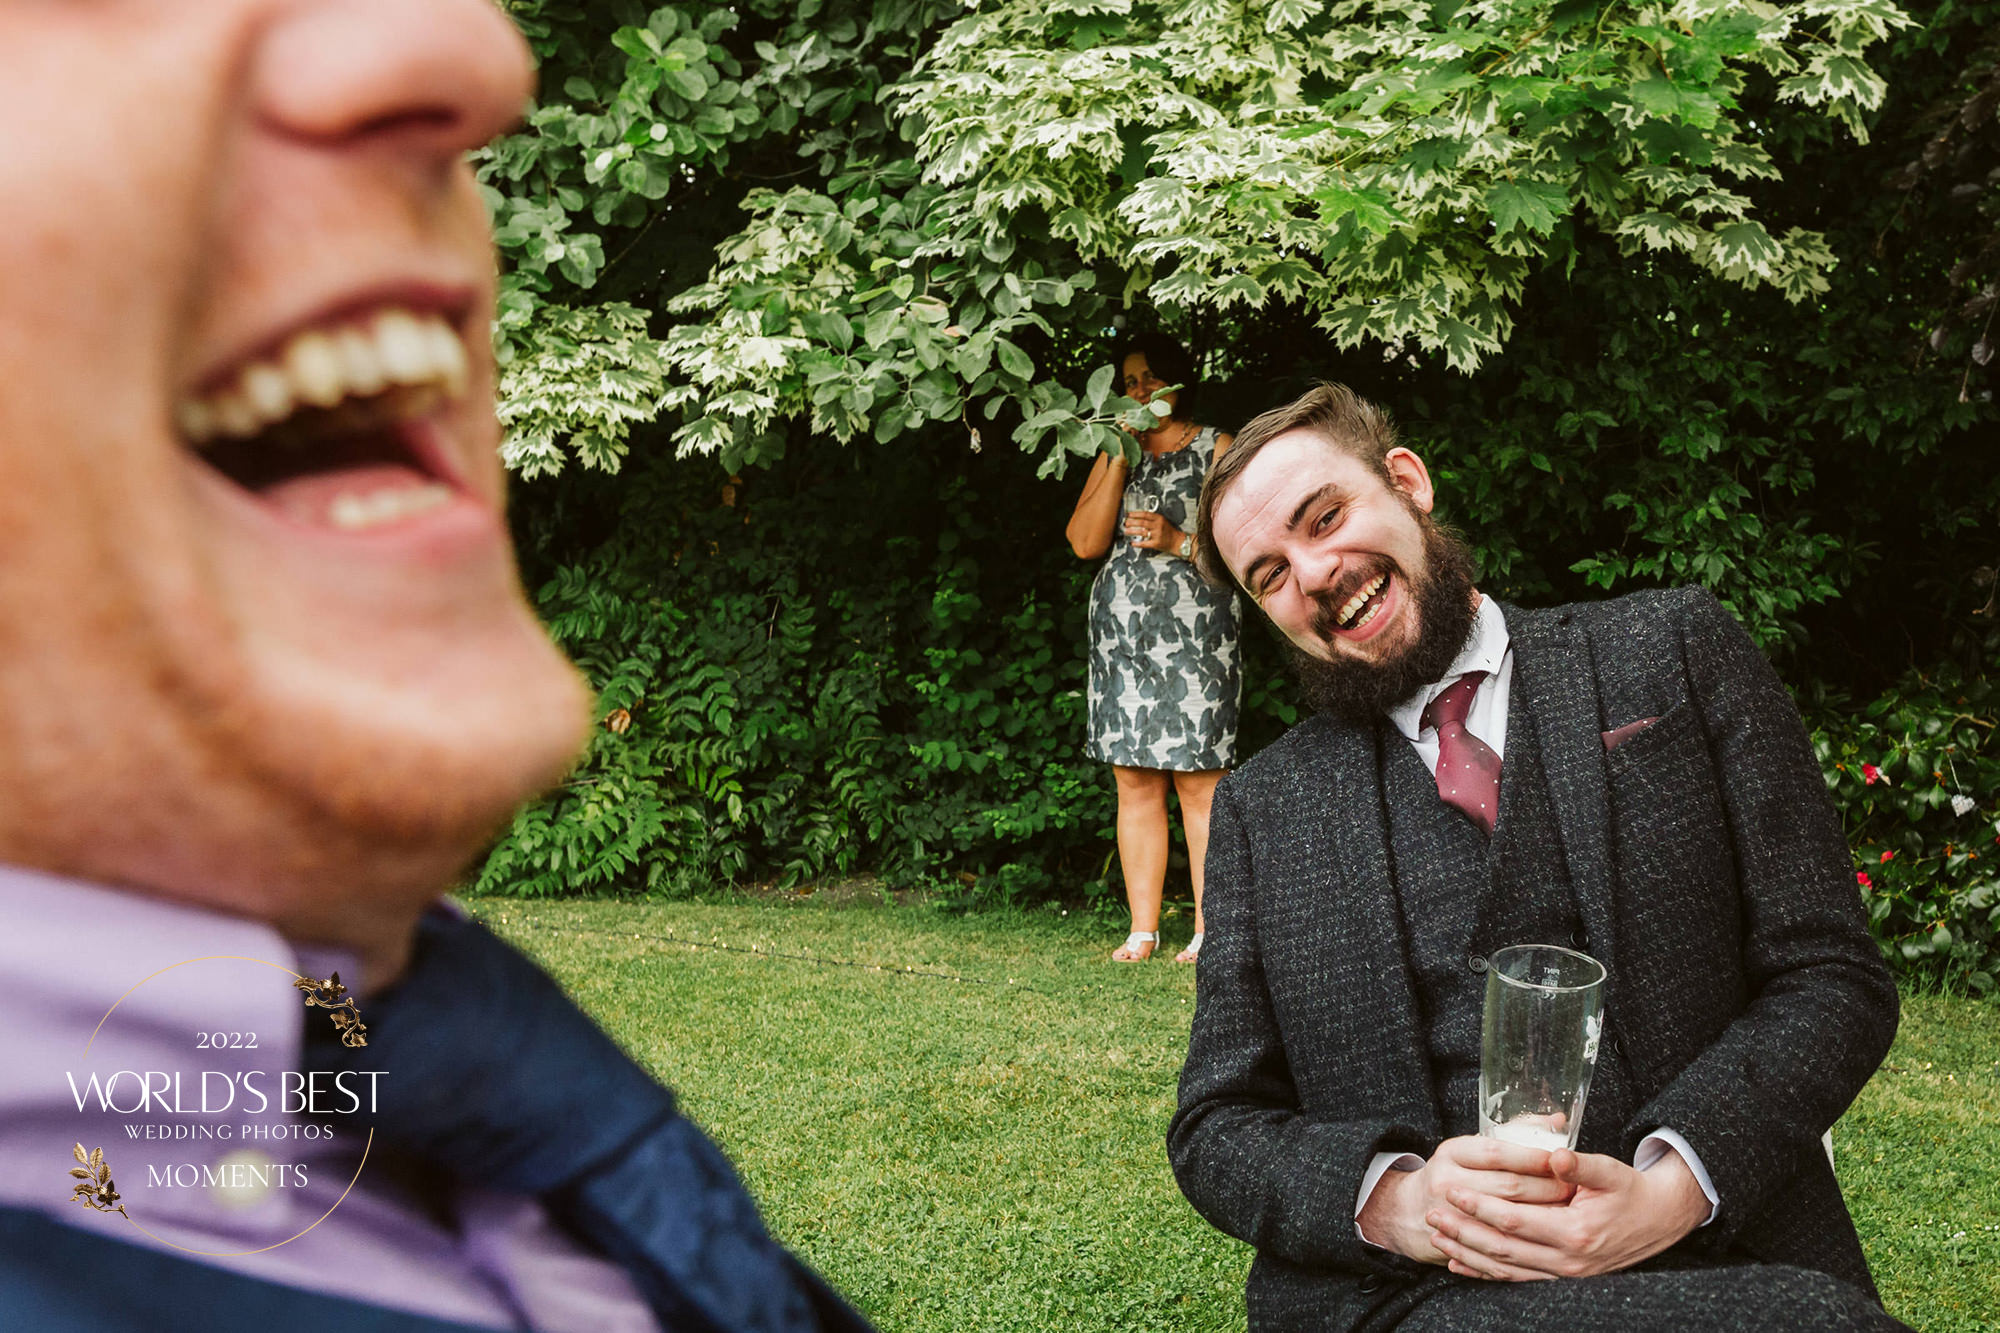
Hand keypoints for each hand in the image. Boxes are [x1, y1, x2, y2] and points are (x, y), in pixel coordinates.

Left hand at [1123, 510, 1182, 552]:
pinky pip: (1144, 543)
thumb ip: (1152, 519)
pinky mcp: (1156, 543)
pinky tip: (1132, 543)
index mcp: (1159, 518)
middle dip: (1131, 522)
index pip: (1145, 514)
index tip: (1128, 515)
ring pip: (1142, 532)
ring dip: (1132, 531)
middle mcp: (1158, 526)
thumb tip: (1138, 518)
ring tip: (1126, 531)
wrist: (1177, 541)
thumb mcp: (1162, 521)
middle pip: (1142, 522)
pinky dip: (1137, 543)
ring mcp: (1157, 535)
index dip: (1135, 514)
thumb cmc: (1169, 531)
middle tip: (1125, 523)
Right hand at [1357, 1135, 1573, 1264]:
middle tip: (1573, 1189)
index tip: (1560, 1161)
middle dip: (1546, 1188)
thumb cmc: (1453, 1173)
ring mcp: (1450, 1215)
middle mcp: (1447, 1181)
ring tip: (1567, 1213)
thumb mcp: (1472, 1147)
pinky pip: (1497, 1246)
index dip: (1533, 1157)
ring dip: (1542, 1216)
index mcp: (1452, 1152)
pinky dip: (1524, 1243)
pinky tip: (1545, 1239)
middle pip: (1507, 1186)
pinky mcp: (1457, 1242)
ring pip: (1507, 1219)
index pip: (1498, 1152)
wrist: (1409, 1210)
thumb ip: (1515, 1134)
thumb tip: (1557, 1121)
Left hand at [1426, 1147, 1710, 1281]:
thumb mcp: (1609, 1171)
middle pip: (1503, 1249)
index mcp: (1577, 1232)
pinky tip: (1460, 1265)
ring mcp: (1566, 1274)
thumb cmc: (1630, 1189)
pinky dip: (1486, 1274)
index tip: (1453, 1191)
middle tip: (1432, 1213)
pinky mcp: (1563, 1278)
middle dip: (1464, 1232)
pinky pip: (1518, 1280)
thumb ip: (1578, 1164)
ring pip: (1506, 1269)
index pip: (1515, 1221)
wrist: (1658, 1220)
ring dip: (1468, 1254)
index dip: (1481, 1207)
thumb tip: (1553, 1153)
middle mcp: (1569, 1260)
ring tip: (1437, 1236)